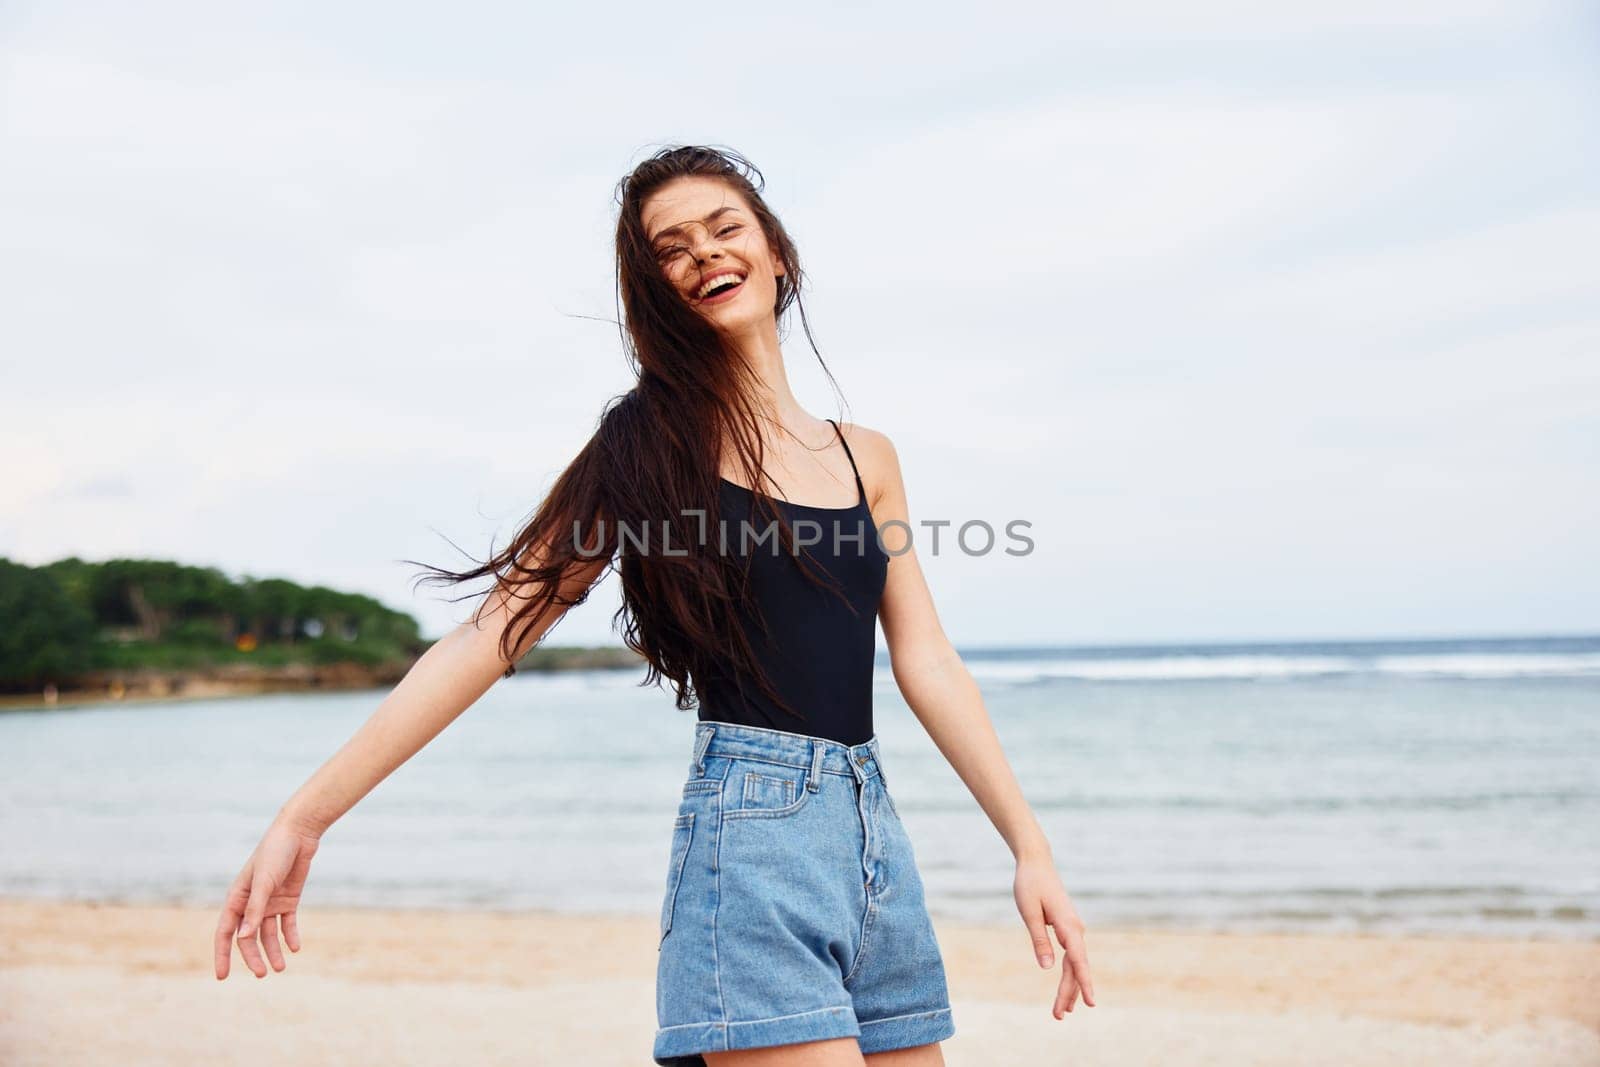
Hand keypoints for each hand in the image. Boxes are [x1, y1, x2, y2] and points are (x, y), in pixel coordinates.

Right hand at [214, 815, 322, 979]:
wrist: (299, 833)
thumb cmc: (275, 852)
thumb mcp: (264, 882)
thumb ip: (255, 909)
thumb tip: (243, 938)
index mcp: (237, 898)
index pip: (225, 932)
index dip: (222, 954)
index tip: (222, 976)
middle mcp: (251, 903)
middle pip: (248, 937)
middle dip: (253, 956)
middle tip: (263, 974)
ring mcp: (270, 902)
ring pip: (268, 934)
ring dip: (273, 950)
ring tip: (281, 967)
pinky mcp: (288, 899)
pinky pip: (286, 923)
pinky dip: (290, 936)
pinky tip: (295, 948)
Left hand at [1014, 854, 1095, 1017]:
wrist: (1036, 863)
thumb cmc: (1030, 885)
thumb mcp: (1029, 913)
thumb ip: (1039, 940)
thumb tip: (1046, 968)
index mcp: (1068, 926)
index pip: (1078, 960)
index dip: (1083, 982)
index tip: (1091, 1002)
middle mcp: (1075, 930)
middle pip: (1075, 968)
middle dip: (1069, 993)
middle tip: (1058, 1016)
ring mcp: (1073, 930)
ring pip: (1074, 964)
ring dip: (1069, 987)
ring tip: (1061, 1011)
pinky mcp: (1067, 929)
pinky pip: (1071, 957)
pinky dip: (1068, 974)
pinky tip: (1066, 989)